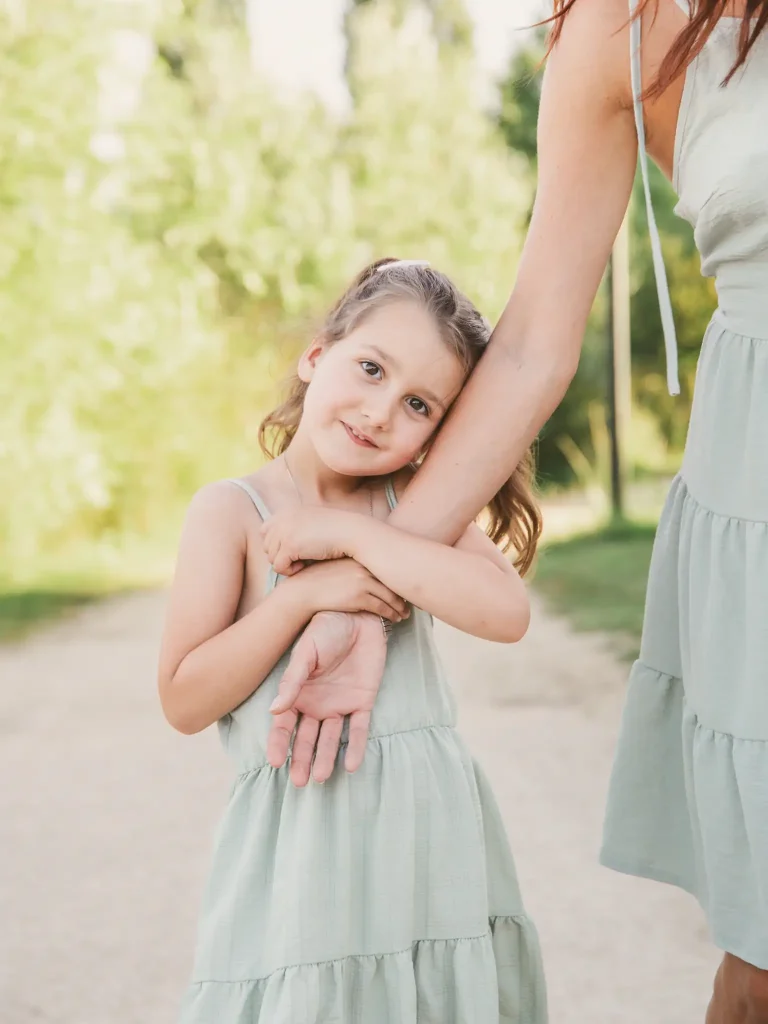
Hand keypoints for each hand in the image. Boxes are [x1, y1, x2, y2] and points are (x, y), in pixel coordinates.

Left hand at [262, 507, 361, 575]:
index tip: (293, 550)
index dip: (276, 544)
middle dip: (281, 555)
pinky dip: (290, 571)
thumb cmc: (338, 532)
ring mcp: (285, 531)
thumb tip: (276, 548)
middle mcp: (283, 518)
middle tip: (300, 558)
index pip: (265, 530)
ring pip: (271, 558)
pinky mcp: (290, 545)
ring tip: (304, 561)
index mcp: (288, 510)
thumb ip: (295, 528)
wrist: (353, 533)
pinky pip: (278, 567)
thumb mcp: (313, 523)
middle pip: (266, 546)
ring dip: (286, 564)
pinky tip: (305, 566)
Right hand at [266, 611, 385, 786]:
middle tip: (300, 782)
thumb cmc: (326, 628)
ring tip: (322, 778)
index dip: (279, 744)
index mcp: (297, 693)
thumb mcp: (306, 652)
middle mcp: (316, 703)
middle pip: (306, 738)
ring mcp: (340, 704)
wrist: (359, 615)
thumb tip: (273, 710)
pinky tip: (352, 765)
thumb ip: (293, 681)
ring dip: (326, 757)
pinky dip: (356, 747)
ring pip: (331, 738)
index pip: (284, 725)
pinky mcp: (363, 702)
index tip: (275, 763)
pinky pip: (359, 729)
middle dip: (302, 760)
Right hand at [294, 558, 408, 622]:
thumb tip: (369, 577)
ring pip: (390, 596)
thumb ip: (355, 569)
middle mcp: (364, 568)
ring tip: (405, 614)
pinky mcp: (360, 597)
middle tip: (409, 603)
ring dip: (400, 607)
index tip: (404, 586)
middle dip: (403, 594)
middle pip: (391, 582)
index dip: (397, 579)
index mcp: (360, 558)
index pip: (386, 568)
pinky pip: (383, 607)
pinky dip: (392, 614)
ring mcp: (363, 582)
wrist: (304, 590)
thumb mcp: (339, 567)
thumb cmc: (318, 580)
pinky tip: (396, 618)